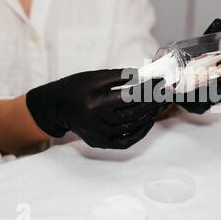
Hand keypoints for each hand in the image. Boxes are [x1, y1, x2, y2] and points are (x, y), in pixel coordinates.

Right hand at [26, 69, 164, 148]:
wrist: (55, 107)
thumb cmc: (75, 88)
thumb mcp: (94, 77)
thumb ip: (119, 76)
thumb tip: (142, 77)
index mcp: (95, 103)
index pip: (130, 97)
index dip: (148, 90)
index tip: (160, 82)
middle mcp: (97, 122)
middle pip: (134, 113)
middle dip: (153, 102)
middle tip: (165, 93)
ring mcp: (99, 135)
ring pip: (132, 127)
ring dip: (149, 115)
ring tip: (161, 104)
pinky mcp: (100, 142)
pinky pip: (125, 141)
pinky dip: (139, 133)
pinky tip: (149, 121)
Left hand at [175, 18, 220, 113]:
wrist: (170, 76)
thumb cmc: (191, 62)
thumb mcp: (201, 48)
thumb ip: (211, 37)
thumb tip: (218, 21)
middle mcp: (218, 91)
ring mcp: (206, 100)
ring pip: (214, 98)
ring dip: (216, 93)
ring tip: (216, 86)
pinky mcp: (194, 106)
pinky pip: (198, 105)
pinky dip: (199, 100)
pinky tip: (197, 94)